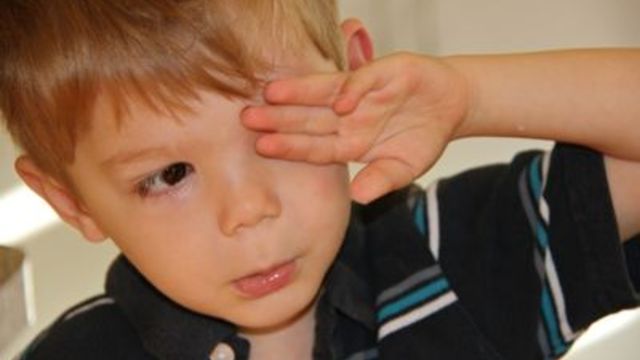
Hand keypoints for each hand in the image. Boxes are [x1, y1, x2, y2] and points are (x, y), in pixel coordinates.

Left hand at [241, 52, 469, 203]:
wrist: (451, 105)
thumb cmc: (422, 138)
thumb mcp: (404, 169)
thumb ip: (381, 181)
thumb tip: (358, 196)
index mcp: (349, 143)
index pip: (313, 146)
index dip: (289, 146)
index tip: (262, 147)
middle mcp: (348, 117)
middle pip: (309, 118)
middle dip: (280, 118)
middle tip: (248, 118)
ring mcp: (363, 94)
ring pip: (326, 93)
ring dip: (300, 93)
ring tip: (272, 94)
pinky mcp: (383, 73)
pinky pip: (364, 79)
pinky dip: (354, 88)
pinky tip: (340, 99)